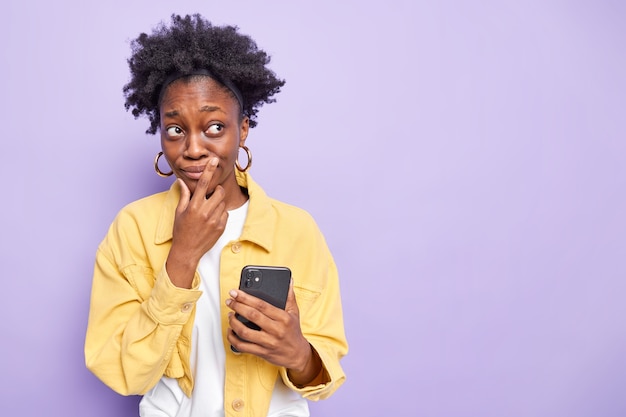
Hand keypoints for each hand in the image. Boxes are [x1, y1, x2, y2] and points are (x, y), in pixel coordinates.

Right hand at [166, 157, 226, 287]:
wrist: (187, 251)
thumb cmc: (181, 231)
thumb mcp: (179, 212)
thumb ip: (184, 195)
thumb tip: (182, 181)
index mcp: (194, 206)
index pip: (203, 183)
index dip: (209, 170)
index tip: (214, 160)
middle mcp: (205, 212)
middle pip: (219, 192)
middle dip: (216, 191)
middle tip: (210, 196)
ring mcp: (214, 220)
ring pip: (223, 202)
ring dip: (218, 203)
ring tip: (209, 211)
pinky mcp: (221, 227)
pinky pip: (225, 214)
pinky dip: (220, 214)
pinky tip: (212, 220)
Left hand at [226, 280, 322, 384]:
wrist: (298, 354)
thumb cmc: (294, 332)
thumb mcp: (294, 313)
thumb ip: (290, 296)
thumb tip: (289, 281)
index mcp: (283, 318)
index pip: (261, 305)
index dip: (246, 298)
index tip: (235, 292)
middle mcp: (276, 330)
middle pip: (252, 316)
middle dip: (237, 306)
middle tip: (229, 301)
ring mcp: (268, 342)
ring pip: (245, 332)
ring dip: (234, 322)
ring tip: (230, 315)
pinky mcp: (262, 352)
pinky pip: (243, 346)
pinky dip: (233, 339)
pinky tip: (231, 331)